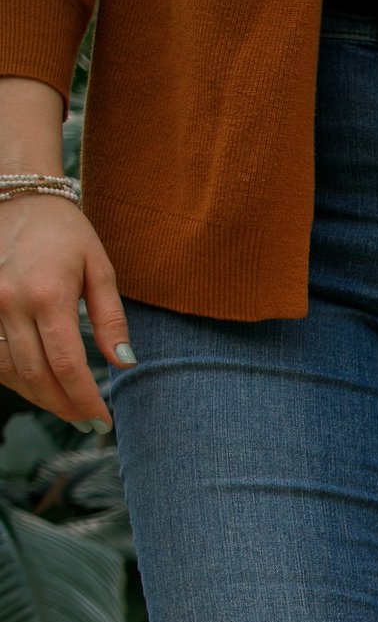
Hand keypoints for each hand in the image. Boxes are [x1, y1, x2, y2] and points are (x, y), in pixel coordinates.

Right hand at [0, 193, 131, 430]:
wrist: (19, 198)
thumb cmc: (67, 233)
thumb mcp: (101, 270)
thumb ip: (112, 320)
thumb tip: (124, 364)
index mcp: (48, 296)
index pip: (67, 365)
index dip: (85, 399)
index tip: (103, 419)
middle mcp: (10, 302)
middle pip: (35, 374)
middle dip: (63, 405)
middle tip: (88, 423)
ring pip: (9, 370)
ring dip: (38, 396)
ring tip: (67, 407)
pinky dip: (14, 376)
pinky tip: (37, 384)